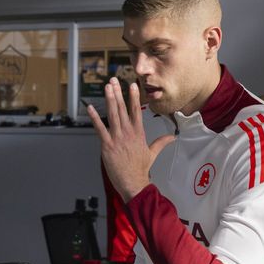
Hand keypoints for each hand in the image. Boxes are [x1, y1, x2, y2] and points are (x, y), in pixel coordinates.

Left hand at [87, 78, 175, 201]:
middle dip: (118, 93)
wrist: (133, 183)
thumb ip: (161, 142)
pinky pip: (100, 129)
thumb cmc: (141, 170)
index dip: (134, 96)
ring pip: (113, 115)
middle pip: (123, 109)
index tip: (132, 85)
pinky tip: (90, 108)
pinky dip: (95, 118)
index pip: (137, 110)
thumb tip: (173, 137)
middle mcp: (128, 133)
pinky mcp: (107, 146)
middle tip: (114, 81)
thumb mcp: (152, 153)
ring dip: (109, 100)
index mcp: (138, 133)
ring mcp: (117, 138)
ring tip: (106, 88)